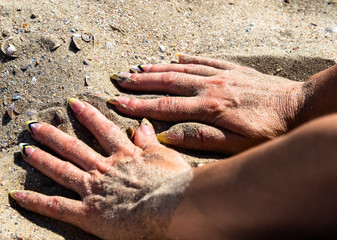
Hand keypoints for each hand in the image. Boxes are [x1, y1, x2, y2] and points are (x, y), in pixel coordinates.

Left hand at [11, 98, 190, 239]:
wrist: (172, 205)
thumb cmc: (174, 182)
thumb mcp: (164, 156)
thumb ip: (149, 142)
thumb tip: (142, 126)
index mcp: (124, 155)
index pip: (102, 130)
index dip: (87, 116)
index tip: (74, 104)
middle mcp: (104, 168)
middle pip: (74, 148)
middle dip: (54, 136)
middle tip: (35, 126)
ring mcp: (94, 189)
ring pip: (62, 170)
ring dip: (42, 159)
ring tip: (25, 149)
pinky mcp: (88, 213)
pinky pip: (58, 206)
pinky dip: (37, 201)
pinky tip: (18, 195)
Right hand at [108, 54, 305, 153]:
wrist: (300, 107)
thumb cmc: (269, 131)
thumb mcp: (236, 145)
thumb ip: (201, 139)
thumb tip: (169, 136)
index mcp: (209, 108)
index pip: (166, 107)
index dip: (140, 106)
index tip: (119, 102)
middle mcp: (211, 87)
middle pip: (169, 83)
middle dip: (142, 83)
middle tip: (121, 80)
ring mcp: (222, 75)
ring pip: (183, 69)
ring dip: (159, 69)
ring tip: (140, 68)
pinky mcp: (234, 70)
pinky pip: (206, 60)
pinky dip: (189, 59)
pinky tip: (178, 57)